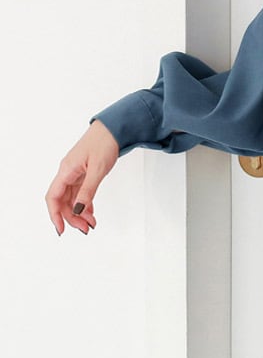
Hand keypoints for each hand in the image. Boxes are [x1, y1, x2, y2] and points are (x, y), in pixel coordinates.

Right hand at [45, 119, 118, 234]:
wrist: (114, 127)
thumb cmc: (105, 142)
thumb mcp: (98, 169)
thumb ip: (88, 190)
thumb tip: (78, 210)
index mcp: (66, 170)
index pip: (53, 197)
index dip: (55, 214)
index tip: (62, 229)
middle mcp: (68, 172)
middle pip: (63, 200)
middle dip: (72, 217)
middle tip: (86, 228)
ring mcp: (76, 172)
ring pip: (72, 198)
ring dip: (80, 212)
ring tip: (91, 224)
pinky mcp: (85, 172)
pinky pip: (80, 192)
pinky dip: (85, 203)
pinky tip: (91, 212)